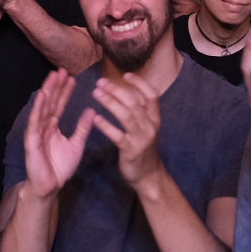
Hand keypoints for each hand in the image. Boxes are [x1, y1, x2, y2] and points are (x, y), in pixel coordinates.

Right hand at [20, 70, 94, 199]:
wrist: (50, 186)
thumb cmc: (60, 167)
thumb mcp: (76, 144)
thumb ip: (83, 128)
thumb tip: (92, 110)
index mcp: (53, 126)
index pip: (60, 105)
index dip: (65, 91)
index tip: (71, 77)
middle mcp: (43, 126)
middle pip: (51, 102)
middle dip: (56, 86)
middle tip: (61, 70)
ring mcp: (36, 131)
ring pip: (43, 108)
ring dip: (47, 92)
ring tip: (52, 77)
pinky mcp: (32, 140)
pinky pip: (35, 121)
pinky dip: (38, 108)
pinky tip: (42, 96)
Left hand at [93, 73, 165, 187]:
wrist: (149, 176)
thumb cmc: (143, 147)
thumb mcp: (147, 127)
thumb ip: (140, 111)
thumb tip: (126, 90)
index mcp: (155, 118)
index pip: (151, 95)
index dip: (139, 83)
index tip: (125, 75)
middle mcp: (150, 126)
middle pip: (134, 102)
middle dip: (117, 90)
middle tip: (100, 82)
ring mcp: (141, 139)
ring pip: (126, 115)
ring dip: (110, 102)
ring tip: (96, 93)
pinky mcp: (131, 151)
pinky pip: (117, 136)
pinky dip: (106, 126)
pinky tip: (95, 118)